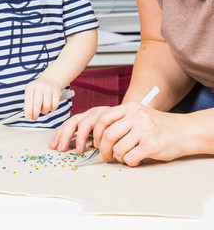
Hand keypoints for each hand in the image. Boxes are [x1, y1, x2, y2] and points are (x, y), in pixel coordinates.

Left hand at [24, 77, 61, 119]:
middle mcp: (40, 86)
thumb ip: (28, 103)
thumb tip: (28, 115)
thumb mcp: (30, 92)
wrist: (50, 80)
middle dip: (35, 113)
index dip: (28, 110)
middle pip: (37, 103)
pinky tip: (49, 107)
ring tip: (43, 110)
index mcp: (31, 86)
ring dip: (44, 111)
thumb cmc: (38, 89)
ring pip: (46, 106)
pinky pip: (54, 105)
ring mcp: (49, 89)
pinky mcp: (57, 92)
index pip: (29, 100)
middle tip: (34, 118)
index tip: (28, 117)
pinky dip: (51, 109)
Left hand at [50, 102, 189, 166]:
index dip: (88, 133)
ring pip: (116, 148)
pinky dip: (129, 161)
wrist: (183, 131)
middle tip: (103, 156)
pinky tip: (135, 158)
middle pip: (105, 135)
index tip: (86, 145)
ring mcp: (143, 129)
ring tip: (123, 156)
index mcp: (127, 107)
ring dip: (116, 156)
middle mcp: (134, 115)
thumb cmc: (155, 126)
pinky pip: (129, 157)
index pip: (98, 118)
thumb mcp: (135, 115)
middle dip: (101, 149)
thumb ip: (116, 121)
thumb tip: (88, 135)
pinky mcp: (150, 144)